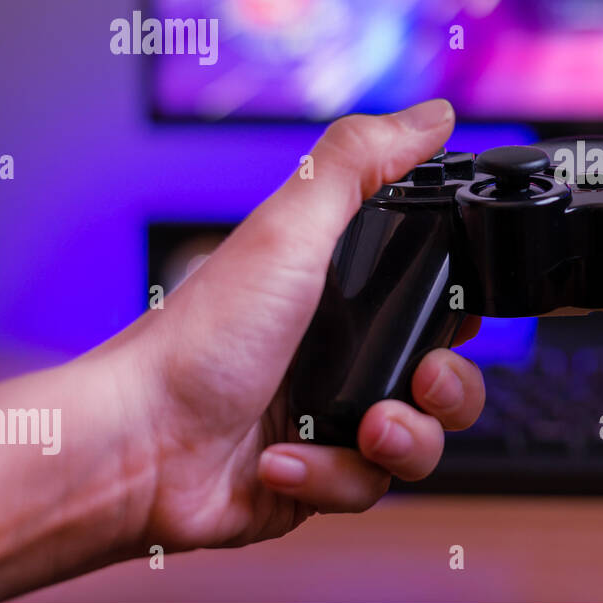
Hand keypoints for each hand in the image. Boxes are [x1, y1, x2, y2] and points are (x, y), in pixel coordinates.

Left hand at [107, 99, 485, 550]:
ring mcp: (335, 420)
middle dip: (450, 388)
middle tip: (420, 379)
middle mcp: (346, 357)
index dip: (463, 314)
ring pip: (423, 442)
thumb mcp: (290, 228)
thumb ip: (361, 163)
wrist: (139, 445)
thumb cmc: (200, 334)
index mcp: (346, 295)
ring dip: (404, 440)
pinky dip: (332, 476)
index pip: (442, 304)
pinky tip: (286, 459)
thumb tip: (433, 114)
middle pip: (450, 381)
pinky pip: (369, 488)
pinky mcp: (320, 476)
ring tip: (364, 432)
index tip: (456, 316)